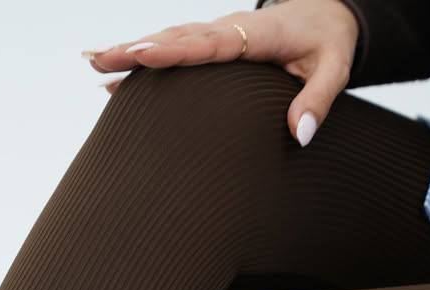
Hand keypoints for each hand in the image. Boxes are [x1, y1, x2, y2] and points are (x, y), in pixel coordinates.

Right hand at [85, 1, 360, 145]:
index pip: (209, 43)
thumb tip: (299, 135)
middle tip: (99, 61)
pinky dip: (142, 58)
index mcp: (255, 35)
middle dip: (137, 49)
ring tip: (94, 63)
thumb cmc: (330, 43)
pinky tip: (111, 75)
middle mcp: (229, 30)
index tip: (142, 53)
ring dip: (131, 51)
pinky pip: (173, 48)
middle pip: (176, 38)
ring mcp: (216, 34)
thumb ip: (318, 100)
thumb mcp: (335, 68)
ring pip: (169, 40)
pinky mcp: (210, 43)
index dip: (174, 49)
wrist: (328, 14)